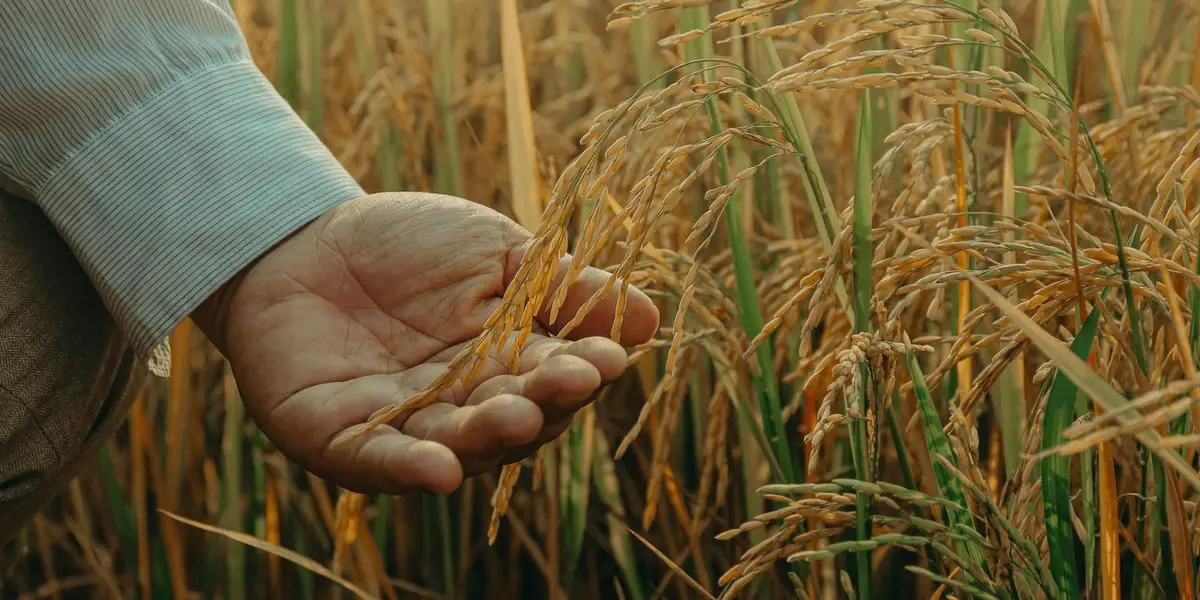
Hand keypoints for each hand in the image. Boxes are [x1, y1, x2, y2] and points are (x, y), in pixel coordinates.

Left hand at [193, 192, 657, 494]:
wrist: (299, 236)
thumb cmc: (407, 244)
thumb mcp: (496, 251)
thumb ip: (562, 286)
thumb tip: (649, 316)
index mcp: (508, 363)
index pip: (554, 375)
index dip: (581, 370)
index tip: (607, 358)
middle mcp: (464, 406)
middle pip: (514, 417)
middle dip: (541, 402)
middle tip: (568, 382)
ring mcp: (405, 427)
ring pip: (457, 443)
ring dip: (488, 435)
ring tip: (516, 414)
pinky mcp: (342, 440)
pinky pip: (379, 461)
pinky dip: (410, 468)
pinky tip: (442, 469)